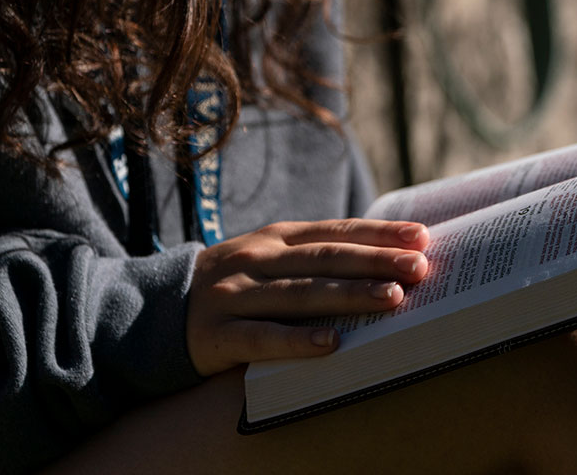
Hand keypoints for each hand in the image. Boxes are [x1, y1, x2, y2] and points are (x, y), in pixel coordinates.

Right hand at [186, 218, 428, 376]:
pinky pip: (262, 338)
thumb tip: (388, 260)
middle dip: (377, 261)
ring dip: (350, 295)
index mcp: (277, 238)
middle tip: (419, 267)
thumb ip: (316, 257)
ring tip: (393, 299)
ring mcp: (236, 295)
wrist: (155, 311)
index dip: (379, 234)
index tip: (421, 237)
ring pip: (301, 294)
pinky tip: (331, 344)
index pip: (336, 232)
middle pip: (326, 259)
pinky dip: (297, 341)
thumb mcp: (270, 259)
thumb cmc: (236, 285)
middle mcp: (258, 260)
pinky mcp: (217, 335)